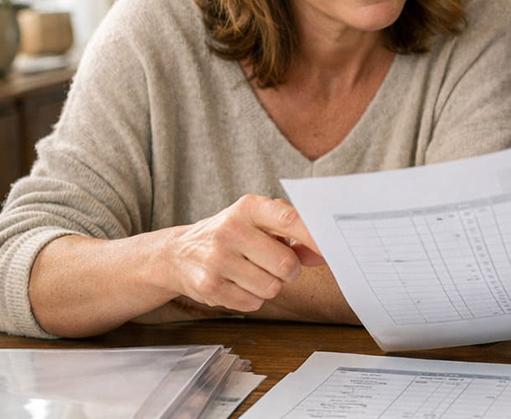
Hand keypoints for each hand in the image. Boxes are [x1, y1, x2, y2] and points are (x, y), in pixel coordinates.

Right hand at [161, 194, 324, 313]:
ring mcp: (217, 259)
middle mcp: (230, 229)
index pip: (290, 220)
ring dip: (269, 285)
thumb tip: (321, 254)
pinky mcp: (209, 286)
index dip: (314, 238)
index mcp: (249, 207)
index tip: (332, 249)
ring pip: (271, 287)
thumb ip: (293, 234)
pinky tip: (237, 283)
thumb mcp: (258, 223)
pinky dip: (251, 298)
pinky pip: (252, 303)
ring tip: (252, 272)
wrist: (179, 253)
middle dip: (289, 270)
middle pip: (285, 264)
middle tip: (277, 265)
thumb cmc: (230, 235)